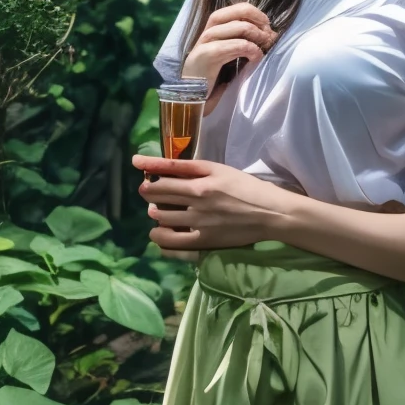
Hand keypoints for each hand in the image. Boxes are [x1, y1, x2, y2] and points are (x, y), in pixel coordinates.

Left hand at [132, 154, 290, 252]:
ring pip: (162, 218)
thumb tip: (167, 165)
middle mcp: (197, 202)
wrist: (269, 213)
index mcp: (202, 182)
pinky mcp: (204, 242)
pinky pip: (172, 243)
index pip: (166, 173)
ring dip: (155, 212)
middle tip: (148, 190)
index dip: (148, 167)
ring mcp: (199, 223)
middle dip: (149, 190)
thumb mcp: (220, 170)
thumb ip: (193, 168)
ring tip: (158, 210)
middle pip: (160, 194)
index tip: (135, 162)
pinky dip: (160, 236)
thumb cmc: (245, 187)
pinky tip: (159, 232)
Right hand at [180, 0, 277, 99]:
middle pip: (239, 11)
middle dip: (259, 20)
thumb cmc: (214, 78)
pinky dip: (251, 49)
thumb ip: (243, 42)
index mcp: (214, 28)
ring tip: (265, 46)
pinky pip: (235, 45)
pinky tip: (256, 58)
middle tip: (269, 36)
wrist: (192, 99)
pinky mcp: (206, 54)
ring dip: (258, 35)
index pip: (238, 8)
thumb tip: (269, 34)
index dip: (257, 14)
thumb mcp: (230, 56)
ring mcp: (206, 41)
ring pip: (239, 26)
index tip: (268, 27)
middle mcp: (209, 30)